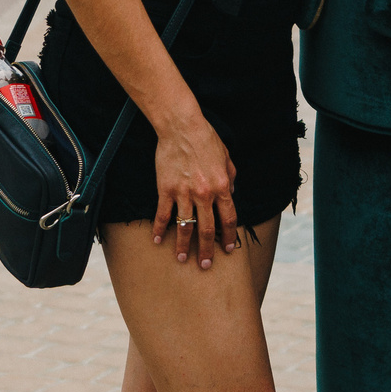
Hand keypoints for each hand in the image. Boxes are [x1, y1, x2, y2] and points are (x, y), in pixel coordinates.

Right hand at [150, 115, 238, 267]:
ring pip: (185, 226)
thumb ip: (230, 178)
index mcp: (221, 187)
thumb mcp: (227, 157)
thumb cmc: (206, 138)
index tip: (229, 249)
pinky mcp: (165, 189)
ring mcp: (183, 193)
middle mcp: (204, 194)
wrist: (181, 126)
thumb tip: (231, 193)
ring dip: (184, 245)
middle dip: (207, 250)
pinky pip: (163, 214)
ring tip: (182, 259)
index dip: (229, 236)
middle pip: (207, 229)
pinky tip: (158, 240)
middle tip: (205, 265)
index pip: (228, 219)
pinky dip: (160, 229)